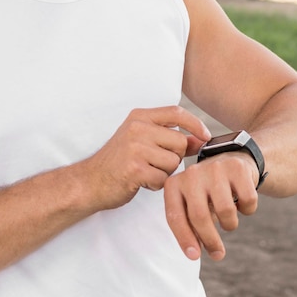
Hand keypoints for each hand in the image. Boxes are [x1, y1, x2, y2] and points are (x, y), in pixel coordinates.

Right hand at [82, 106, 210, 211]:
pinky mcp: (135, 168)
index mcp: (139, 117)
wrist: (91, 180)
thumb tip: (199, 139)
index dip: (195, 123)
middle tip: (155, 163)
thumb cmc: (119, 161)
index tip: (205, 135)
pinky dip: (155, 185)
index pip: (175, 112)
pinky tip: (141, 181)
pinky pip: (162, 179)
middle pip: (179, 142)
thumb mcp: (142, 141)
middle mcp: (137, 128)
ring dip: (164, 173)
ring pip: (173, 162)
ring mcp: (135, 147)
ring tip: (145, 171)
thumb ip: (170, 139)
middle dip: (174, 157)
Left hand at [163, 152, 259, 260]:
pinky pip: (247, 201)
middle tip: (218, 254)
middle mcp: (191, 173)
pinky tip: (241, 201)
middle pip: (199, 216)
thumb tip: (194, 252)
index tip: (194, 256)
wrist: (231, 159)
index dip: (184, 238)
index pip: (175, 216)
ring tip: (228, 218)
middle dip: (210, 240)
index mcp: (175, 184)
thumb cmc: (207, 190)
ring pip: (225, 210)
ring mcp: (214, 169)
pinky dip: (247, 210)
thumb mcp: (192, 203)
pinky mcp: (237, 168)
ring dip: (230, 224)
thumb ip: (189, 225)